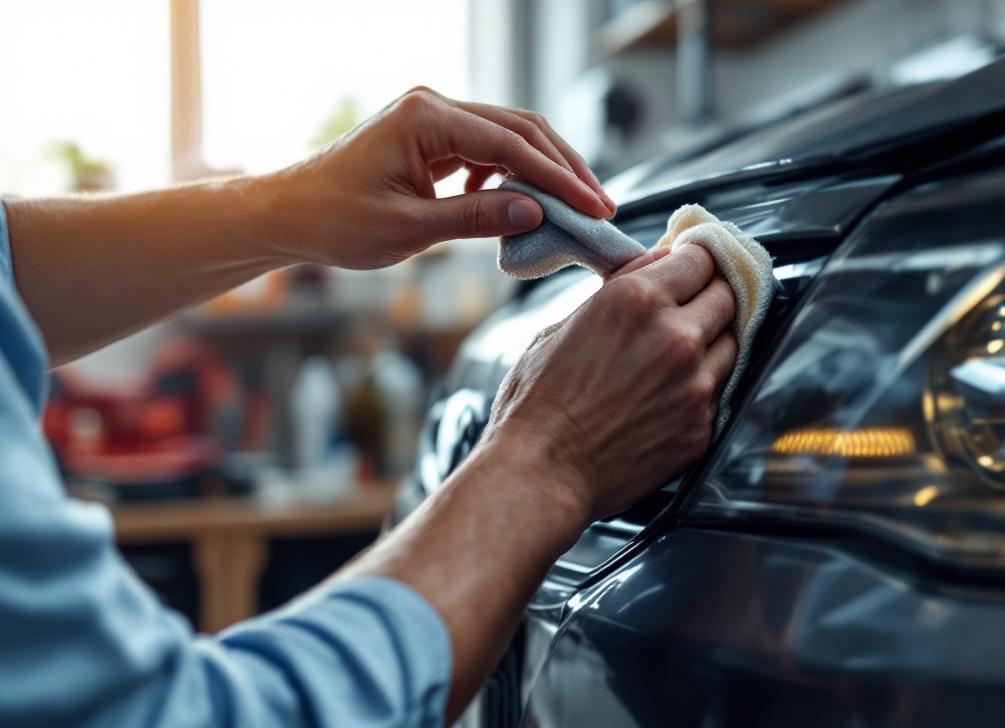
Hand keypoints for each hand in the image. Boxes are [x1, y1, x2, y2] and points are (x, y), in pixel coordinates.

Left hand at [260, 87, 614, 268]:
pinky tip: (521, 205)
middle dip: (564, 168)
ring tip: (575, 205)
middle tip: (600, 204)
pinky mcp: (431, 137)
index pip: (512, 145)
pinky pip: (487, 149)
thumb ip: (476, 218)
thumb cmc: (336, 221)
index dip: (559, 179)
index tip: (594, 207)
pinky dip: (513, 175)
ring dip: (544, 170)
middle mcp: (434, 106)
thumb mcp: (410, 229)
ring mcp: (433, 119)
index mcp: (427, 119)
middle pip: (521, 129)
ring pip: (509, 136)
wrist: (289, 213)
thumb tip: (536, 213)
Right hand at [482, 244, 738, 522]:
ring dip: (712, 341)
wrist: (542, 472)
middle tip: (687, 307)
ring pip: (733, 342)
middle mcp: (676, 337)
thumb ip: (620, 288)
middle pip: (728, 295)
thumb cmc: (539, 401)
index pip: (701, 257)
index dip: (694, 261)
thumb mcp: (563, 323)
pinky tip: (669, 392)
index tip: (689, 268)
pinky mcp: (702, 425)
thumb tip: (658, 261)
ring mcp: (696, 384)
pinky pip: (720, 389)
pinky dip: (703, 385)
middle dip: (709, 296)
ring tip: (675, 355)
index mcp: (638, 300)